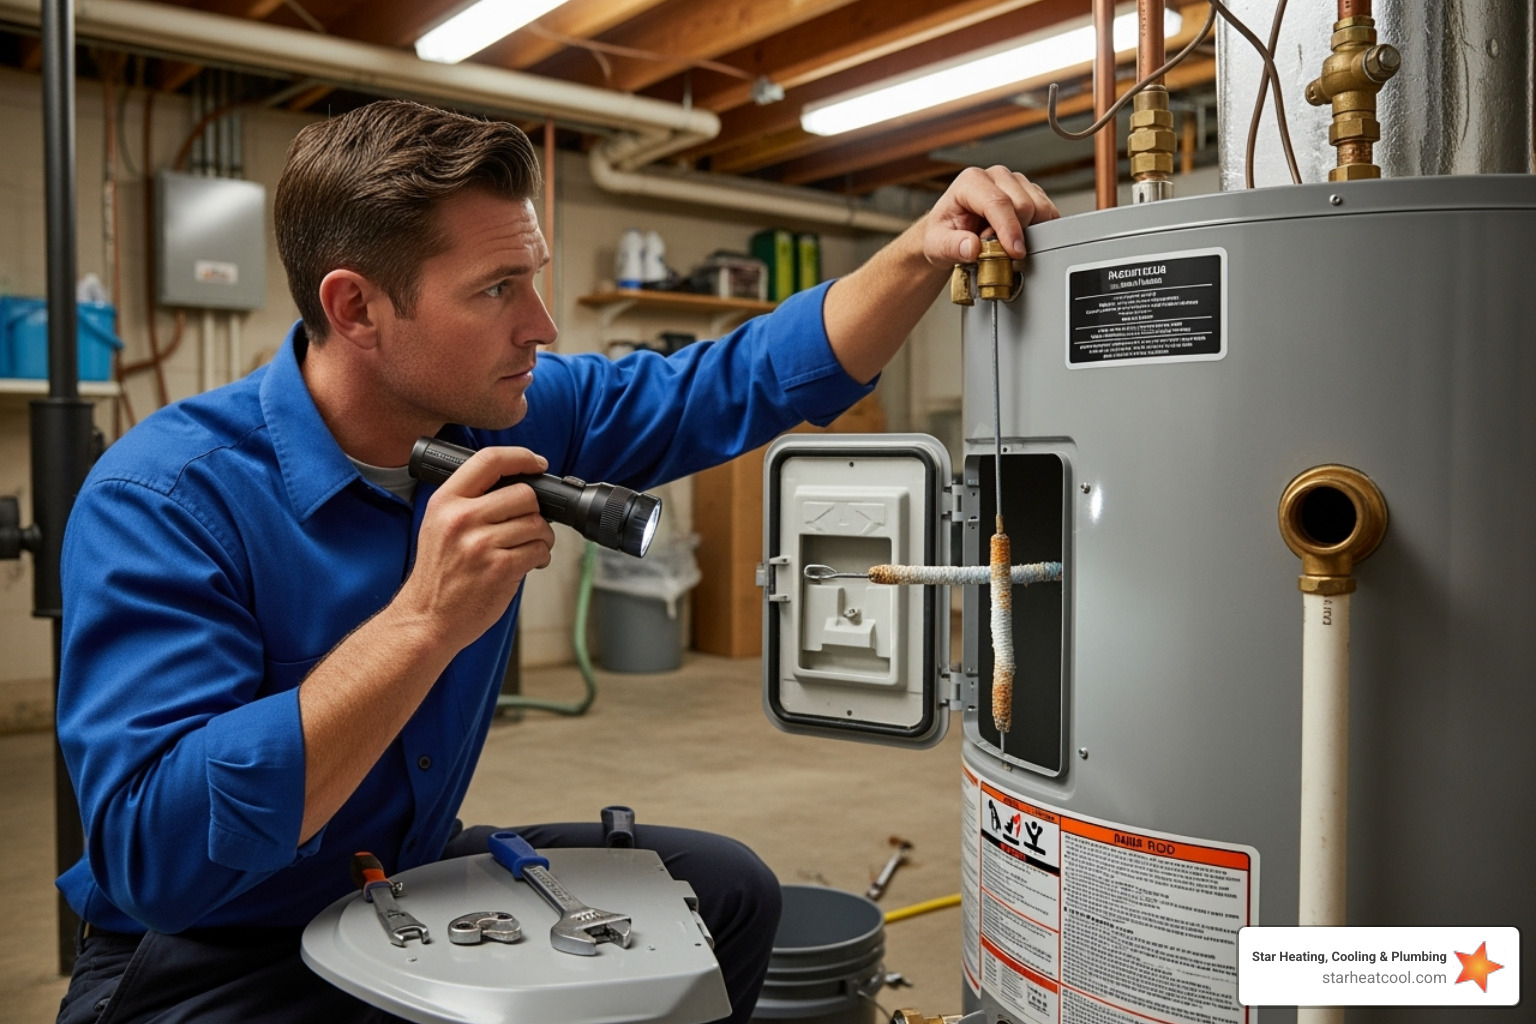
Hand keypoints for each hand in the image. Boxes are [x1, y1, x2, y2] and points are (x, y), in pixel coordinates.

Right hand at [399, 445, 556, 651]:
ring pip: (537, 523)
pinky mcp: (500, 568)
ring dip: (542, 537)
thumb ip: (469, 501)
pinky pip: (539, 550)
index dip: (521, 457)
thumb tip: (517, 485)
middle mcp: (462, 519)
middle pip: (523, 494)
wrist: (427, 618)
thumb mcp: (439, 525)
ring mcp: (481, 544)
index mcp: (445, 501)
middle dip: (534, 510)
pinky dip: (541, 556)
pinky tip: (528, 562)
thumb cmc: (438, 574)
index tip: (537, 463)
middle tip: (528, 525)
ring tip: (528, 547)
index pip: (489, 460)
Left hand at [923, 165, 1058, 265]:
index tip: (1014, 251)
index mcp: (971, 181)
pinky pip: (1047, 211)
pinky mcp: (1029, 192)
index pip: (998, 202)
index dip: (1009, 228)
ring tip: (1007, 242)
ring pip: (1040, 206)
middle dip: (1016, 233)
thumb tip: (972, 247)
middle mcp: (995, 176)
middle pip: (1023, 204)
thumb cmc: (943, 234)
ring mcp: (1015, 182)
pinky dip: (1040, 229)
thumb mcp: (937, 245)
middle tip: (998, 250)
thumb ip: (952, 247)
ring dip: (1030, 231)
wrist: (949, 234)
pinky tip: (1022, 236)